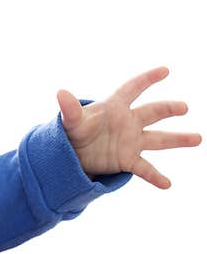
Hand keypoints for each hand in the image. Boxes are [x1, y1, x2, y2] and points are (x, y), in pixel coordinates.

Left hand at [57, 67, 200, 188]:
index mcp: (114, 106)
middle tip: (184, 107)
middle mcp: (127, 122)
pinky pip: (145, 168)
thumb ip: (70, 109)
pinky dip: (155, 176)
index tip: (165, 70)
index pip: (133, 88)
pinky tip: (167, 184)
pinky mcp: (127, 160)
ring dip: (177, 139)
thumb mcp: (71, 121)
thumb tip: (61, 93)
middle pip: (152, 112)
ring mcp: (130, 141)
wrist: (71, 153)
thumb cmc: (73, 131)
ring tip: (197, 138)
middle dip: (168, 108)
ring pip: (158, 139)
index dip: (147, 79)